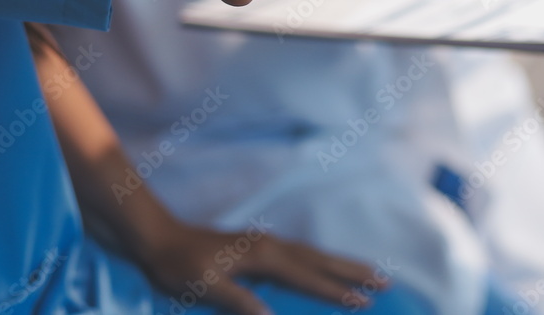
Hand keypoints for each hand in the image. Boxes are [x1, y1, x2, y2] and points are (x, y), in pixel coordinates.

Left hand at [137, 219, 383, 314]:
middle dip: (352, 271)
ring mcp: (265, 244)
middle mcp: (270, 246)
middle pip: (320, 260)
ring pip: (313, 255)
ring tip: (367, 272)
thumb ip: (241, 304)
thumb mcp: (206, 290)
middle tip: (385, 280)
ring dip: (340, 264)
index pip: (308, 278)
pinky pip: (300, 256)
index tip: (364, 303)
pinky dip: (319, 263)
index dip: (335, 292)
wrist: (158, 239)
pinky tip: (322, 268)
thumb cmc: (178, 267)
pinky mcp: (258, 248)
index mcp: (263, 257)